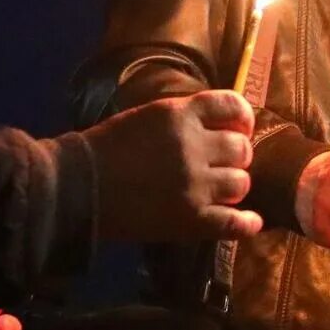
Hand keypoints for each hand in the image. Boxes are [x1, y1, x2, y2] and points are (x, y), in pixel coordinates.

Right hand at [81, 91, 263, 243]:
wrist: (77, 187)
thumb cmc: (107, 148)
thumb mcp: (148, 117)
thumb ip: (185, 118)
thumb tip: (221, 124)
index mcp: (180, 115)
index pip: (233, 106)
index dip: (242, 118)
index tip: (240, 128)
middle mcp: (193, 146)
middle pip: (242, 148)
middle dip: (235, 156)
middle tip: (221, 165)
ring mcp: (194, 185)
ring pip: (241, 184)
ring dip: (233, 187)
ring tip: (218, 191)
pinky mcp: (190, 219)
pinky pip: (234, 223)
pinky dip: (247, 224)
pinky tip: (252, 222)